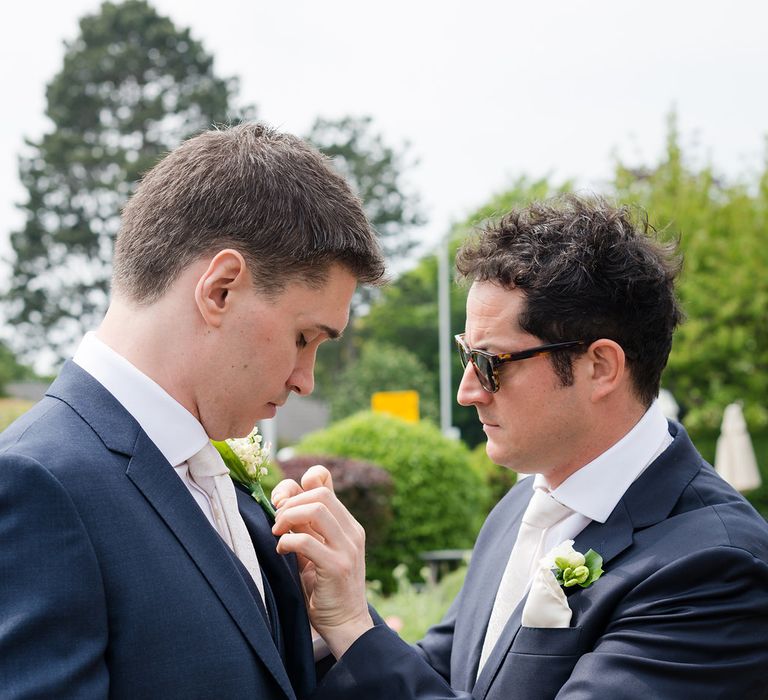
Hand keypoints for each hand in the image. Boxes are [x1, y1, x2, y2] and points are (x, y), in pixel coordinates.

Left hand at [272, 466, 373, 657]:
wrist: (346, 625)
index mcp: (346, 523)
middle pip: (319, 492)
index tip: (281, 501)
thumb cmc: (325, 588)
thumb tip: (281, 502)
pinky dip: (288, 542)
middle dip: (289, 501)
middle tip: (275, 521)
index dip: (298, 482)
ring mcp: (348, 548)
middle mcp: (351, 531)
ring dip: (288, 516)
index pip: (325, 480)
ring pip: (317, 509)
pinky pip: (308, 542)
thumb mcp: (316, 551)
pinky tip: (281, 551)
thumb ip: (305, 528)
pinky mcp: (337, 566)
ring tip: (277, 532)